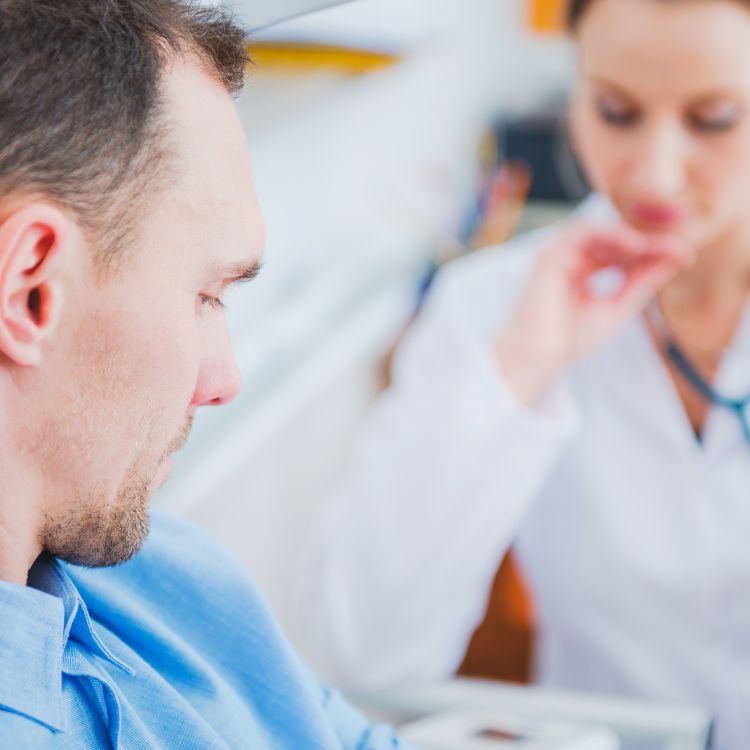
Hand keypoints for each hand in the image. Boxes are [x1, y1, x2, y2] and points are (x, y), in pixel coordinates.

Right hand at [496, 222, 694, 404]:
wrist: (537, 357)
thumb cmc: (568, 341)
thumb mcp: (617, 308)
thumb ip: (642, 283)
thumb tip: (674, 258)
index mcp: (581, 278)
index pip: (621, 258)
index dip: (651, 255)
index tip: (684, 257)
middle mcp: (569, 263)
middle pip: (614, 243)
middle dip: (648, 244)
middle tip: (680, 248)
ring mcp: (558, 257)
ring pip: (601, 232)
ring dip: (632, 236)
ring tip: (659, 247)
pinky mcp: (550, 254)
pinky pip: (584, 231)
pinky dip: (612, 234)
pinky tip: (636, 245)